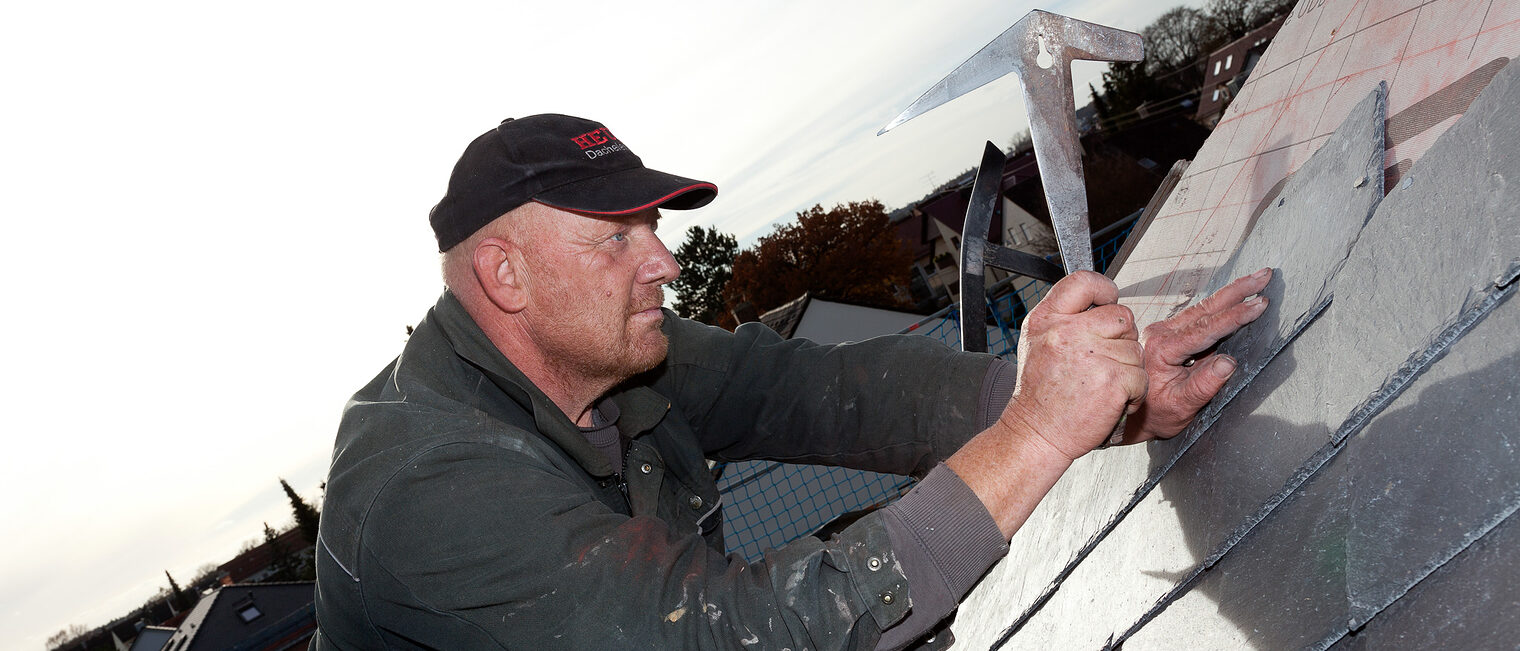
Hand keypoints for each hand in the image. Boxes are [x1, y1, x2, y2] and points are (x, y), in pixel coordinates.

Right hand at [1000, 271, 1146, 461]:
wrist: (1036, 433)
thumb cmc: (1040, 394)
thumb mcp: (1037, 343)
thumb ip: (1064, 319)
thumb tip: (1102, 303)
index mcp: (1047, 319)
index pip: (1083, 282)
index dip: (1104, 290)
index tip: (1109, 303)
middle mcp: (1067, 332)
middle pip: (1121, 317)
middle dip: (1121, 339)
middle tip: (1103, 362)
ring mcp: (1091, 355)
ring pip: (1135, 350)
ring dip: (1127, 370)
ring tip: (1102, 385)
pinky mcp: (1112, 380)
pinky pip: (1141, 377)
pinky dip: (1133, 393)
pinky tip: (1112, 400)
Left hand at [1118, 267, 1272, 444]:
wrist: (1132, 416)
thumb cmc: (1155, 414)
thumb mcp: (1181, 406)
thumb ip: (1204, 385)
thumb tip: (1230, 362)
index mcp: (1162, 349)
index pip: (1206, 328)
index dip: (1236, 315)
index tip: (1260, 304)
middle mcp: (1160, 333)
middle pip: (1205, 308)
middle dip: (1237, 290)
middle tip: (1264, 275)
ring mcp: (1163, 330)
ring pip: (1202, 308)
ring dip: (1231, 293)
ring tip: (1256, 280)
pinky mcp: (1169, 333)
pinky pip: (1198, 315)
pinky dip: (1220, 304)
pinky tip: (1237, 296)